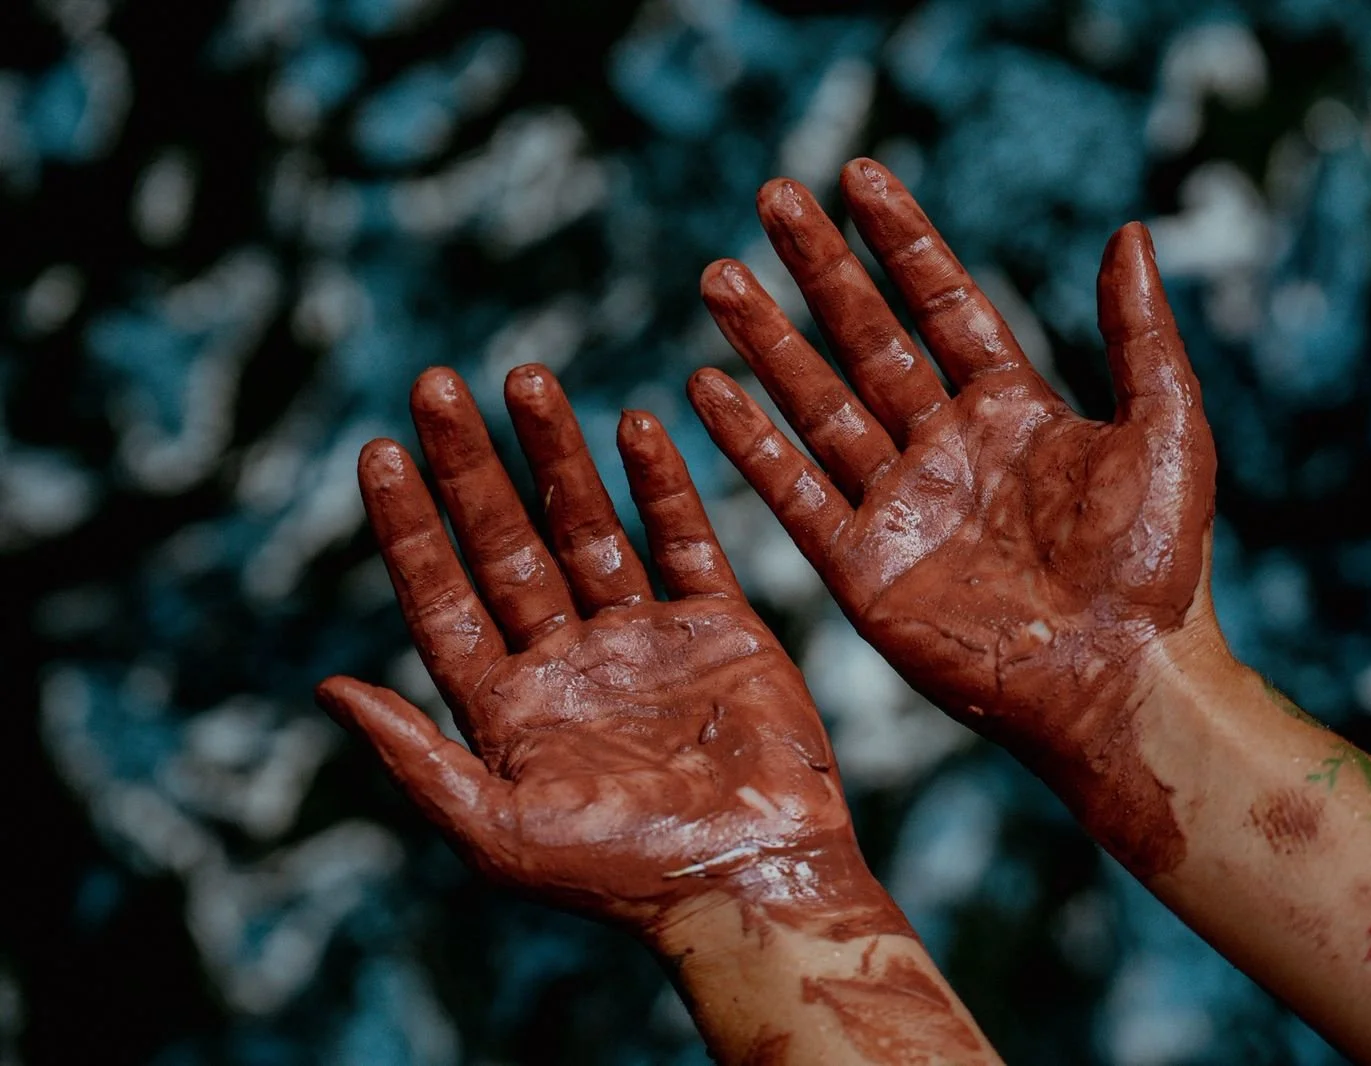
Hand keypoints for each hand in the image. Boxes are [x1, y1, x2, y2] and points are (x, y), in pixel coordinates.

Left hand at [316, 366, 888, 942]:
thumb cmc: (620, 876)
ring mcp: (643, 639)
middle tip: (436, 386)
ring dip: (556, 454)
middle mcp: (568, 663)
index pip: (441, 597)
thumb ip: (414, 756)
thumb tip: (326, 688)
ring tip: (527, 376)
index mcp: (508, 709)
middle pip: (505, 543)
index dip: (407, 527)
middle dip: (470, 466)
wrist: (751, 880)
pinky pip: (682, 540)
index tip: (380, 450)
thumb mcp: (494, 831)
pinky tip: (633, 426)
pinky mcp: (716, 626)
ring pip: (588, 526)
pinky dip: (661, 485)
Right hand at [689, 161, 1216, 874]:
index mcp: (1014, 411)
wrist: (1122, 683)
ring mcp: (900, 506)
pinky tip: (708, 389)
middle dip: (819, 270)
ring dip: (769, 342)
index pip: (944, 305)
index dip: (903, 242)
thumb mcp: (1167, 429)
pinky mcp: (864, 568)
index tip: (859, 178)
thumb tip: (1127, 231)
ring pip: (818, 404)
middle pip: (867, 339)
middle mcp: (946, 448)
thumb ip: (1137, 334)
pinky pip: (795, 493)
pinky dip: (751, 444)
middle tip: (771, 199)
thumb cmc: (1158, 568)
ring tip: (719, 278)